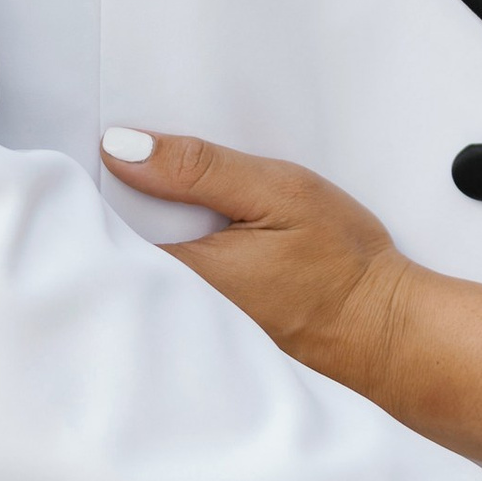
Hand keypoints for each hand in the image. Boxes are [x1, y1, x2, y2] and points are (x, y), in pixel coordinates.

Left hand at [104, 129, 411, 396]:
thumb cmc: (340, 264)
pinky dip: (172, 261)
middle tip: (138, 164)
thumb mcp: (276, 192)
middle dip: (117, 209)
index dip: (96, 186)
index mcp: (177, 274)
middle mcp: (171, 310)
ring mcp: (188, 329)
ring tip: (166, 197)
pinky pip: (169, 290)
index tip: (107, 153)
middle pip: (114, 250)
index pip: (101, 226)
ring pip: (141, 270)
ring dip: (145, 234)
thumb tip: (122, 146)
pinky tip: (195, 239)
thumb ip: (198, 169)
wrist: (385, 330)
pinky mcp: (209, 335)